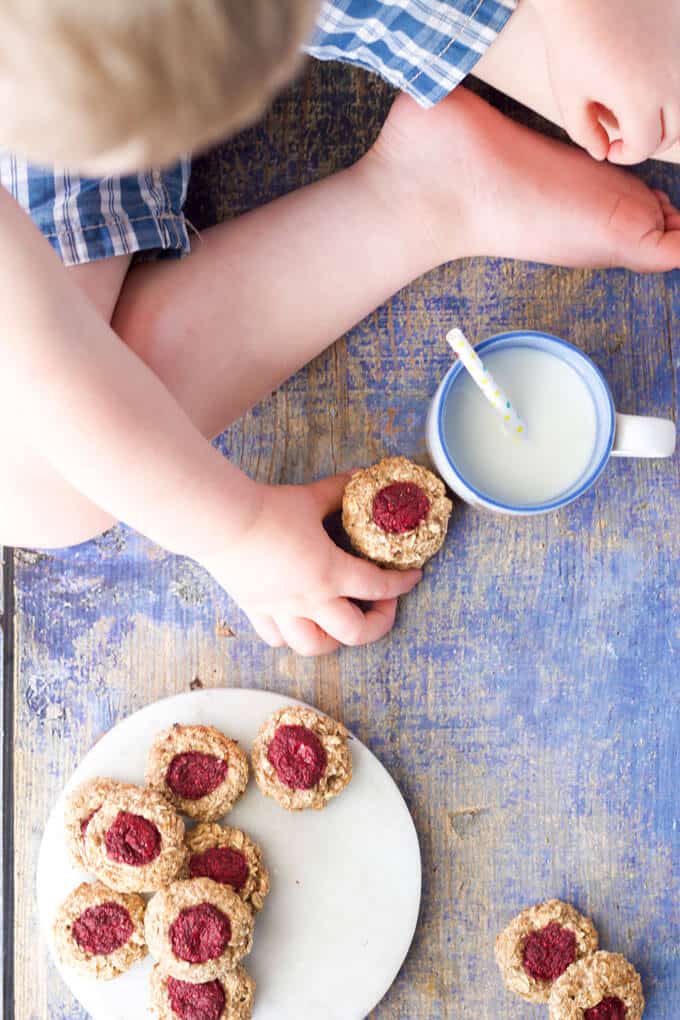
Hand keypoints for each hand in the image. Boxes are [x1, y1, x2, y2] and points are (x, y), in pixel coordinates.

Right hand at [199, 474, 421, 655]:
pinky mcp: (255, 610)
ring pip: (315, 647)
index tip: (412, 577)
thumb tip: (360, 476)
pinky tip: (298, 621)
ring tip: (339, 621)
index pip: (379, 586)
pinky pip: (277, 638)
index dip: (402, 584)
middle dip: (378, 624)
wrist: (220, 521)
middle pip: (355, 634)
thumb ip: (339, 491)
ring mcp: (281, 611)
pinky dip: (292, 636)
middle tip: (381, 606)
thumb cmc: (267, 510)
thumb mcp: (311, 497)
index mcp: (330, 573)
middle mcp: (309, 600)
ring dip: (334, 639)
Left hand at [531, 0, 679, 163]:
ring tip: (633, 111)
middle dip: (648, 141)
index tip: (610, 149)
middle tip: (624, 137)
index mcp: (640, 99)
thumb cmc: (571, 41)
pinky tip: (640, 78)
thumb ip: (585, 133)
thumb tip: (604, 154)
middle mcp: (670, 79)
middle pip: (672, 132)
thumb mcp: (570, 95)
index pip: (645, 146)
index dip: (626, 154)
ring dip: (662, 118)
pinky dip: (667, 88)